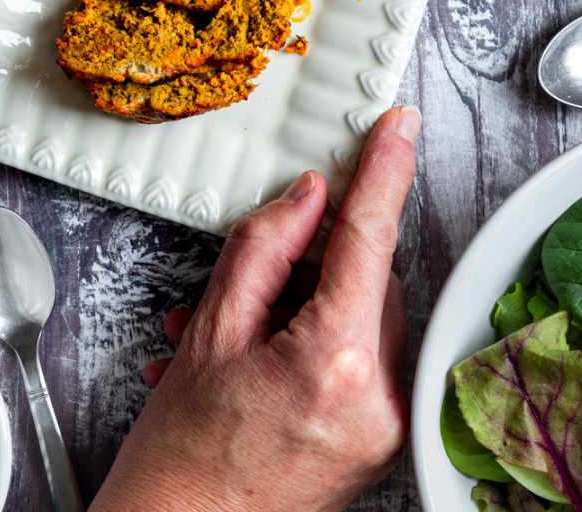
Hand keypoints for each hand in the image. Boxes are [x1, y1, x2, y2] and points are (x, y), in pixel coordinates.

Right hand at [90, 106, 419, 511]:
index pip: (368, 239)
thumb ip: (265, 247)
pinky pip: (365, 352)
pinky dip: (321, 332)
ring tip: (241, 332)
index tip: (398, 128)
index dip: (384, 171)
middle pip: (367, 278)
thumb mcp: (212, 330)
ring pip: (366, 312)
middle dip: (316, 260)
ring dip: (311, 299)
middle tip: (254, 283)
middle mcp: (379, 397)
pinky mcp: (384, 438)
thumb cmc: (184, 454)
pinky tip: (265, 351)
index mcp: (335, 362)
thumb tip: (308, 198)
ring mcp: (388, 424)